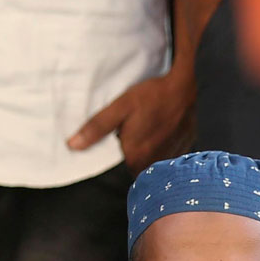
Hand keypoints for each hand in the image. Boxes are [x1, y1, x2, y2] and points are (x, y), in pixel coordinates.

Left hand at [68, 67, 195, 169]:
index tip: (119, 146)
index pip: (121, 173)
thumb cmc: (153, 96)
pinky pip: (169, 156)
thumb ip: (96, 128)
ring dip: (150, 154)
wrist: (187, 87)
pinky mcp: (184, 148)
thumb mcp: (120, 107)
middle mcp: (155, 162)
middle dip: (134, 157)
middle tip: (135, 136)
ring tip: (150, 133)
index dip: (118, 160)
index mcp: (136, 156)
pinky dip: (164, 148)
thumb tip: (73, 145)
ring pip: (155, 163)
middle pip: (139, 169)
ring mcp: (172, 156)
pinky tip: (163, 131)